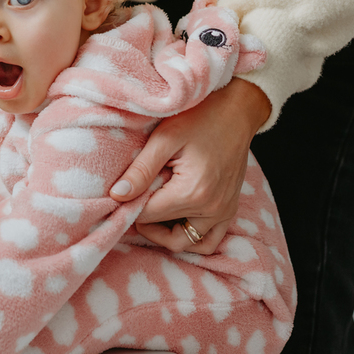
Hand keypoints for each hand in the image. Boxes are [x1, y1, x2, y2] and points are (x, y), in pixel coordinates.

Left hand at [109, 79, 270, 253]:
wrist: (237, 110)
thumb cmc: (200, 117)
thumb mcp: (164, 138)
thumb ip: (140, 170)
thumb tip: (117, 196)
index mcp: (193, 192)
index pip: (149, 216)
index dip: (129, 207)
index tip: (120, 195)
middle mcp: (212, 209)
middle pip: (169, 234)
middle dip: (146, 223)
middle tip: (134, 202)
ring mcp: (224, 211)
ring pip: (190, 243)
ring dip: (168, 235)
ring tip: (153, 212)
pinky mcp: (230, 209)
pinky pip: (210, 239)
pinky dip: (191, 236)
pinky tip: (175, 217)